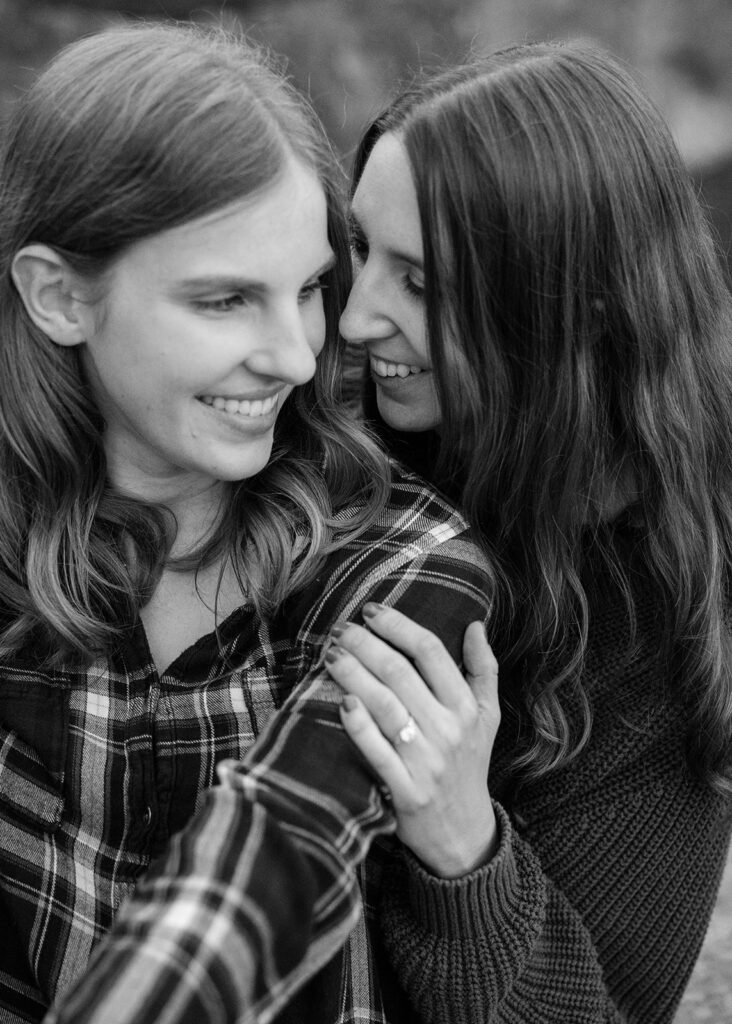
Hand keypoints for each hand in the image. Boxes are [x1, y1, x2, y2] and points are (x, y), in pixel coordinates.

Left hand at [324, 604, 499, 878]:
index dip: (399, 626)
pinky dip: (359, 727)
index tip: (371, 610)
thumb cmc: (469, 763)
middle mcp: (448, 730)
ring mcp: (426, 760)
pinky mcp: (406, 790)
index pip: (432, 652)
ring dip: (355, 675)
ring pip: (385, 706)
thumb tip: (475, 624)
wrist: (464, 832)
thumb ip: (483, 669)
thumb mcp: (488, 716)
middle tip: (340, 627)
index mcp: (467, 707)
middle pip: (401, 673)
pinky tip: (342, 703)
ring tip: (332, 654)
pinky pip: (378, 752)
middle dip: (366, 644)